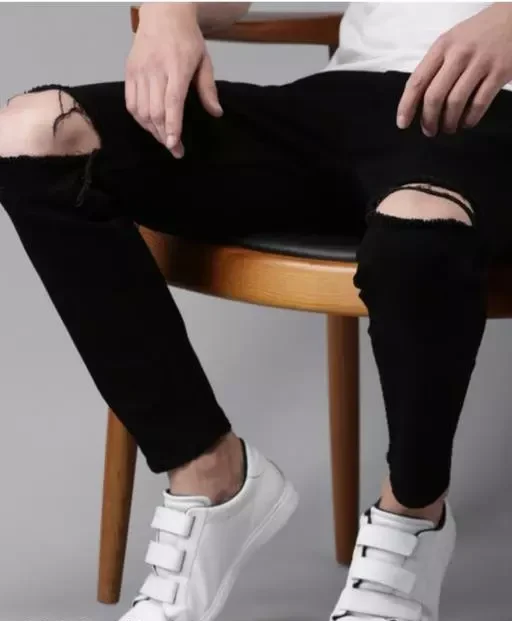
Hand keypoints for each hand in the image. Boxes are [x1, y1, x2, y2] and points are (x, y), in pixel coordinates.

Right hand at [125, 2, 222, 157]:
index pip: (172, 103)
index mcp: (177, 67)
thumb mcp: (204, 60)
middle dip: (164, 135)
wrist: (163, 13)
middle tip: (175, 149)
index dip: (172, 127)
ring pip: (141, 111)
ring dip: (152, 130)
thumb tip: (216, 113)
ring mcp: (140, 71)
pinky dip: (139, 119)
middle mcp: (155, 70)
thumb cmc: (187, 38)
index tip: (174, 145)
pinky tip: (150, 125)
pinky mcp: (129, 72)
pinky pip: (130, 103)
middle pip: (155, 112)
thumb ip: (208, 89)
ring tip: (164, 139)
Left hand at [396, 3, 511, 135]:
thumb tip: (418, 100)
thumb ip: (436, 65)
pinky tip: (467, 122)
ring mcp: (481, 63)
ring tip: (448, 128)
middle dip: (428, 120)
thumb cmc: (479, 34)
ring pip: (455, 103)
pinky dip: (470, 119)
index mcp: (442, 46)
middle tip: (429, 131)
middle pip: (434, 96)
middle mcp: (459, 54)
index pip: (417, 81)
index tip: (402, 123)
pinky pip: (479, 103)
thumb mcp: (453, 40)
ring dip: (449, 122)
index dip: (407, 106)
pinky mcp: (500, 72)